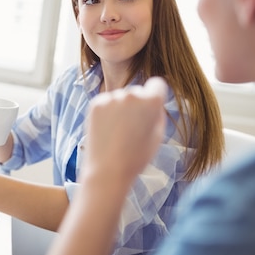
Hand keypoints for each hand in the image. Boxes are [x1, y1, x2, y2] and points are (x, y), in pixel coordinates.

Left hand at [80, 77, 166, 196]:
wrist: (108, 170)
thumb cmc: (136, 157)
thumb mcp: (158, 135)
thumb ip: (158, 112)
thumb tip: (153, 100)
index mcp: (152, 101)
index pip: (157, 84)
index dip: (155, 96)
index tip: (150, 107)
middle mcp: (132, 94)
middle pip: (137, 92)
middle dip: (136, 104)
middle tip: (131, 127)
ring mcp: (112, 97)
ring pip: (120, 97)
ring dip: (120, 108)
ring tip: (118, 132)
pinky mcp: (96, 103)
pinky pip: (106, 102)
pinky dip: (106, 112)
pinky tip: (107, 130)